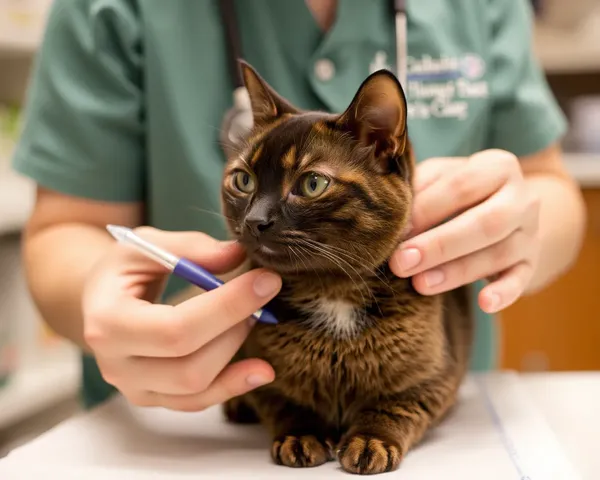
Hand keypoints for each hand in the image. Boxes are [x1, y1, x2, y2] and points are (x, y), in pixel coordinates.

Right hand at [82, 227, 280, 410]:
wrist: (101, 300)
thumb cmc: (123, 270)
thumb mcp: (146, 244)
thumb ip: (190, 248)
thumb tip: (237, 255)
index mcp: (108, 322)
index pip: (176, 329)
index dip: (227, 307)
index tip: (266, 281)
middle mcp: (116, 365)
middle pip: (189, 366)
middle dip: (235, 329)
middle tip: (261, 294)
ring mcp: (134, 387)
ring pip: (197, 388)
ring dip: (236, 352)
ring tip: (254, 317)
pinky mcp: (153, 397)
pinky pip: (197, 402)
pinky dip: (232, 385)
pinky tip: (260, 370)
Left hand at [390, 149, 540, 312]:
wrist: (506, 208)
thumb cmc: (457, 192)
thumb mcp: (440, 178)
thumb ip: (420, 189)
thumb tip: (392, 215)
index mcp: (497, 167)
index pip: (461, 186)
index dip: (426, 210)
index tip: (394, 231)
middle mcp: (522, 198)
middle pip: (485, 222)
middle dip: (439, 245)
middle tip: (401, 262)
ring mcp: (530, 233)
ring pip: (498, 254)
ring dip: (456, 272)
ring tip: (420, 284)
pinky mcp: (531, 263)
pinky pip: (521, 280)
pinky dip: (504, 293)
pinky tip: (484, 304)